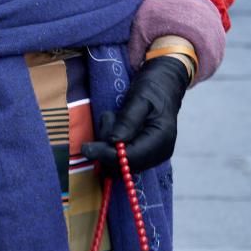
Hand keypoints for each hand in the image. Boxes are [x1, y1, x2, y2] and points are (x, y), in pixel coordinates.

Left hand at [81, 57, 189, 176]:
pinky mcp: (144, 154)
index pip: (131, 158)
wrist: (164, 86)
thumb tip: (114, 142)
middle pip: (124, 165)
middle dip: (107, 146)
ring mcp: (152, 156)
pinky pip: (121, 157)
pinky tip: (116, 126)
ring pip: (120, 163)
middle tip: (107, 118)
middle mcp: (159, 153)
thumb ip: (128, 120)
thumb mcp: (139, 98)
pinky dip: (112, 144)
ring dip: (108, 143)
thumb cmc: (152, 88)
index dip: (107, 155)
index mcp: (161, 139)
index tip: (86, 148)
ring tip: (113, 117)